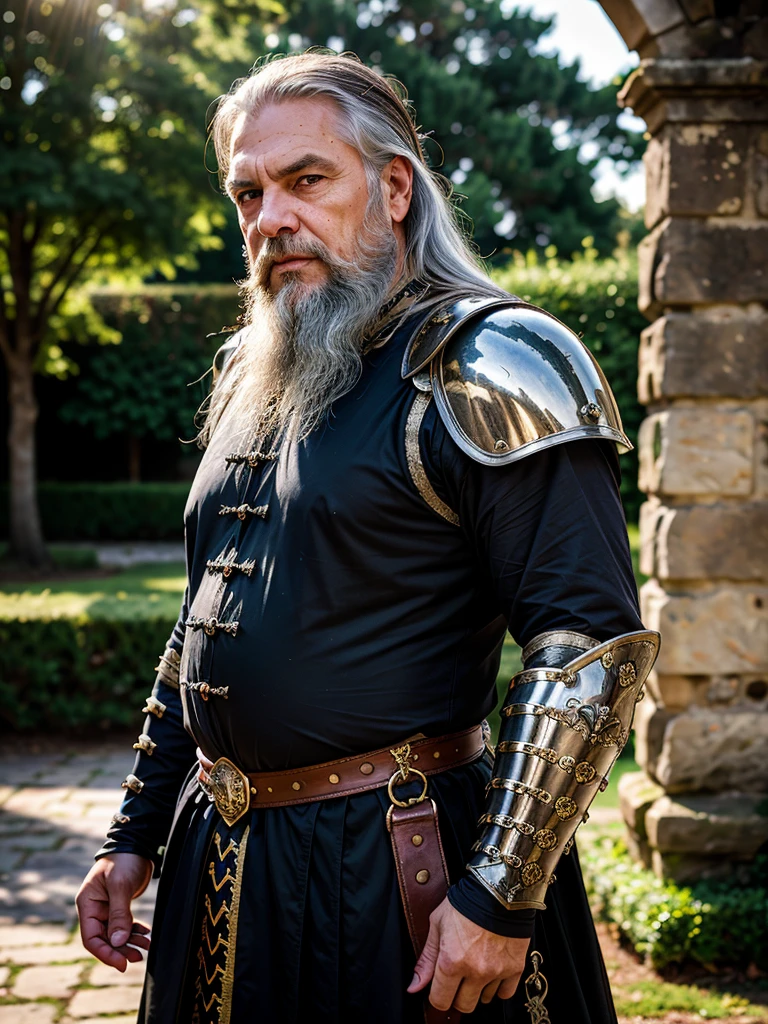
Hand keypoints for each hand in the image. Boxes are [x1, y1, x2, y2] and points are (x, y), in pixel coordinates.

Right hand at [76, 853, 152, 970]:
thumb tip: (118, 941)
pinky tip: (146, 934)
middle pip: (104, 939)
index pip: (91, 938)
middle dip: (120, 950)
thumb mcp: (120, 885)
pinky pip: (125, 924)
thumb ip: (119, 914)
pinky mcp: (119, 905)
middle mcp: (94, 908)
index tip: (122, 964)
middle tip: (138, 958)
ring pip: (116, 934)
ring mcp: (106, 908)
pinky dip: (134, 931)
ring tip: (146, 947)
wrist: (137, 844)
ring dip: (129, 942)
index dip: (105, 953)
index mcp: (87, 904)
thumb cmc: (124, 860)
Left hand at [407, 898, 529, 1012]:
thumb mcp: (437, 924)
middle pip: (463, 1005)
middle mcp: (474, 971)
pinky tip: (493, 971)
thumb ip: (427, 959)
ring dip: (478, 989)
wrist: (499, 888)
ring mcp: (496, 972)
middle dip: (457, 994)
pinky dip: (498, 986)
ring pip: (484, 1000)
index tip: (440, 987)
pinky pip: (505, 994)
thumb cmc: (466, 902)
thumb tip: (414, 986)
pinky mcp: (515, 968)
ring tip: (477, 966)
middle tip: (459, 976)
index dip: (437, 995)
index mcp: (451, 961)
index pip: (440, 1001)